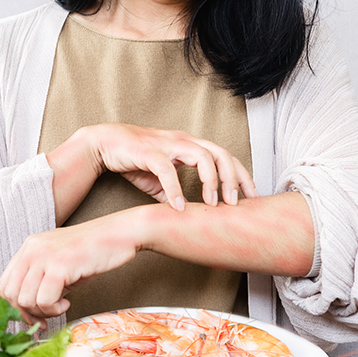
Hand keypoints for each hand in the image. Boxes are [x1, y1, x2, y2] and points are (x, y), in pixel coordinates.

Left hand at [0, 212, 140, 329]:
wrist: (121, 234)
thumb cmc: (95, 251)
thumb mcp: (61, 263)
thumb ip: (41, 281)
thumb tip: (29, 311)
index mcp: (29, 247)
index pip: (4, 283)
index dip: (14, 306)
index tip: (32, 316)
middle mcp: (32, 249)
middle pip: (9, 294)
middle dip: (26, 313)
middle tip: (46, 318)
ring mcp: (44, 255)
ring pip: (25, 300)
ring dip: (43, 311)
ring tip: (61, 305)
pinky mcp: (60, 265)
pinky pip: (45, 300)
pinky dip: (55, 309)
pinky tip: (68, 302)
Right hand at [86, 123, 257, 209]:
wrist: (104, 144)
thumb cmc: (135, 159)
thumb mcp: (161, 179)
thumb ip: (176, 192)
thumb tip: (187, 214)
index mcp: (190, 145)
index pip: (225, 156)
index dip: (241, 176)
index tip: (252, 197)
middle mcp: (184, 141)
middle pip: (220, 153)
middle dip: (233, 178)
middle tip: (236, 204)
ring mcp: (167, 144)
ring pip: (201, 156)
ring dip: (211, 181)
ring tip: (213, 205)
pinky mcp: (148, 151)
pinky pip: (166, 170)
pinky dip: (175, 189)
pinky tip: (179, 207)